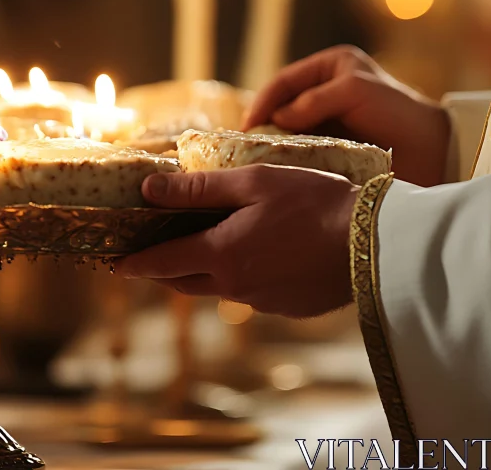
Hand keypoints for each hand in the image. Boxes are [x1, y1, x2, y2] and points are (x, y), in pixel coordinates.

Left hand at [117, 165, 356, 318]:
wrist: (373, 241)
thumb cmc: (312, 202)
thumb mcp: (253, 183)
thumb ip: (199, 188)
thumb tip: (150, 190)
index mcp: (222, 254)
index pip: (163, 263)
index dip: (136, 263)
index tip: (117, 265)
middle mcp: (237, 286)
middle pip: (185, 281)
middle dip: (164, 271)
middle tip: (151, 257)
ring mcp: (263, 301)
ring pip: (219, 288)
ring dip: (203, 271)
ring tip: (204, 248)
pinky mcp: (288, 307)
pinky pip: (251, 293)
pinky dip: (240, 275)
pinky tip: (258, 254)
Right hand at [244, 45, 449, 186]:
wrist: (434, 150)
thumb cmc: (398, 111)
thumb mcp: (354, 91)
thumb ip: (313, 100)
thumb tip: (276, 118)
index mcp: (331, 67)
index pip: (285, 81)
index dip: (264, 100)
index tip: (248, 125)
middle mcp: (325, 91)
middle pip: (282, 106)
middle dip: (264, 124)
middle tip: (245, 147)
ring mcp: (327, 121)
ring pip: (289, 130)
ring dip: (274, 144)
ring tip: (257, 161)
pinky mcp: (331, 147)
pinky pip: (302, 151)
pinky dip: (289, 159)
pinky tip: (279, 170)